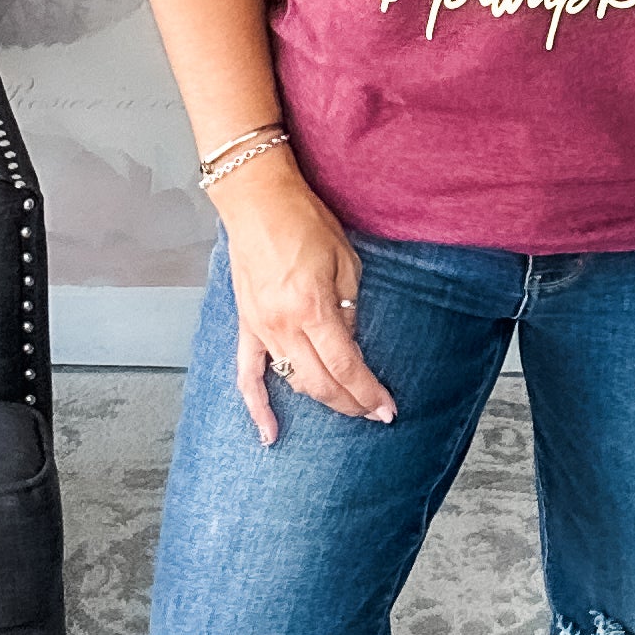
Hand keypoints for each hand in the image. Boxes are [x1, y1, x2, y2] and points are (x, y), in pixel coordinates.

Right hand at [212, 148, 395, 442]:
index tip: (387, 409)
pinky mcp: (246, 325)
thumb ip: (349, 308)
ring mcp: (261, 329)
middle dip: (352, 403)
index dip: (369, 392)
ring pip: (293, 382)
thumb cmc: (303, 221)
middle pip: (321, 383)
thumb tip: (351, 343)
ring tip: (347, 408)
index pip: (346, 365)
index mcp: (313, 308)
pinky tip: (270, 434)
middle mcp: (284, 325)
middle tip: (374, 413)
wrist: (257, 201)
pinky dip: (258, 407)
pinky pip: (248, 375)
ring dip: (322, 400)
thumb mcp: (345, 260)